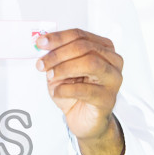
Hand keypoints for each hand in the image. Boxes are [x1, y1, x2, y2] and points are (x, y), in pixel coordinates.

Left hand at [35, 28, 125, 154]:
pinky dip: (66, 89)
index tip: (40, 43)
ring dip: (64, 68)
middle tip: (42, 64)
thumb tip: (42, 43)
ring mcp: (113, 79)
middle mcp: (112, 61)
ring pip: (90, 63)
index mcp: (103, 48)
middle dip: (58, 54)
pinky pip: (85, 89)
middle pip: (85, 47)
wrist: (84, 119)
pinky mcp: (108, 98)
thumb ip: (56, 56)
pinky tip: (57, 91)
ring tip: (50, 76)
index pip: (80, 35)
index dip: (58, 38)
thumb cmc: (75, 93)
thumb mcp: (61, 69)